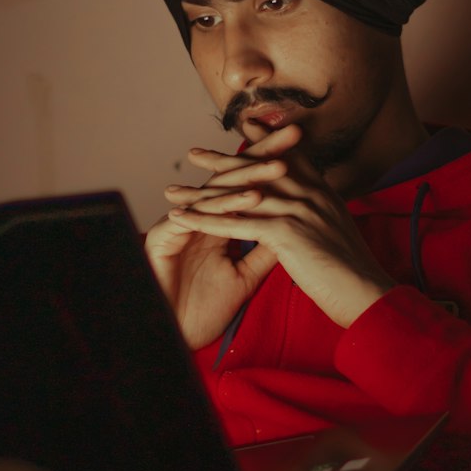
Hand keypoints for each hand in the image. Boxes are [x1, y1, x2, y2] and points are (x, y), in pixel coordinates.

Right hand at [144, 129, 289, 349]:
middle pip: (235, 178)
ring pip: (217, 193)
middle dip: (265, 155)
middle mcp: (199, 218)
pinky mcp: (165, 237)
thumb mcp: (245, 277)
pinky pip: (197, 217)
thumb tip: (295, 223)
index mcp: (218, 223)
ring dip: (250, 177)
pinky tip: (250, 197)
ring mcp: (181, 224)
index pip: (249, 186)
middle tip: (294, 132)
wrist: (173, 337)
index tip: (305, 149)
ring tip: (280, 162)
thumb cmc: (203, 310)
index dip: (275, 167)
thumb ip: (266, 248)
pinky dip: (224, 207)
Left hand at [162, 124, 395, 329]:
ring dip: (201, 194)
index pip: (288, 156)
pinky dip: (204, 220)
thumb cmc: (353, 271)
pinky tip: (181, 219)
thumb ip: (320, 212)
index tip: (243, 128)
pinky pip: (235, 224)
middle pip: (257, 168)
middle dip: (222, 161)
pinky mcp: (285, 232)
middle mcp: (309, 192)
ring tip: (173, 191)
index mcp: (322, 191)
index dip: (264, 141)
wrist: (368, 292)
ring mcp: (297, 209)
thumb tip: (309, 209)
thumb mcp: (337, 230)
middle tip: (194, 154)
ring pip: (239, 195)